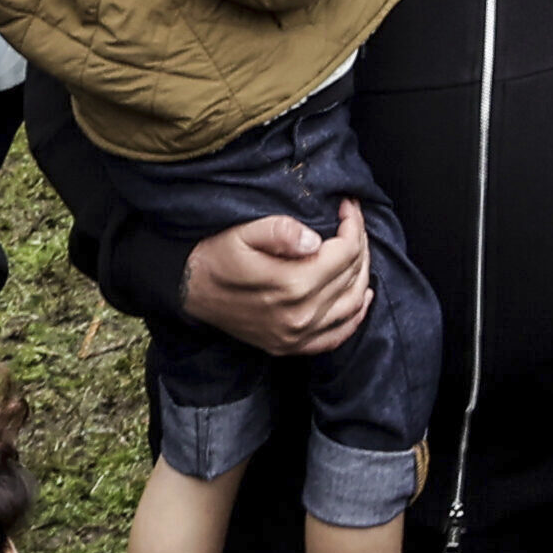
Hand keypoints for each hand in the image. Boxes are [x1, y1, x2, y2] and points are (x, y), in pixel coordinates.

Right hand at [181, 205, 374, 357]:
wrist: (190, 292)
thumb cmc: (217, 257)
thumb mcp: (242, 233)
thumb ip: (280, 231)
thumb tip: (314, 239)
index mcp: (292, 284)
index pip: (345, 252)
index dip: (354, 225)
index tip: (348, 205)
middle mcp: (301, 315)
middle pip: (352, 276)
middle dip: (359, 243)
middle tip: (353, 221)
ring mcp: (297, 336)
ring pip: (352, 305)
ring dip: (362, 274)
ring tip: (358, 248)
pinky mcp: (291, 346)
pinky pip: (337, 336)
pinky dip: (356, 316)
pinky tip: (362, 296)